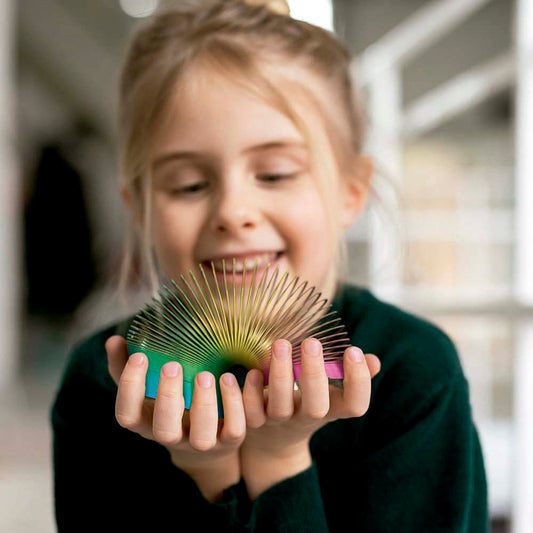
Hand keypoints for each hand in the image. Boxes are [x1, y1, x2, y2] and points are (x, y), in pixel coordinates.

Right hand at [105, 335, 245, 501]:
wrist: (206, 438)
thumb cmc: (169, 403)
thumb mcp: (146, 387)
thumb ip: (127, 366)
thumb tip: (114, 340)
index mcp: (147, 422)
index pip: (127, 415)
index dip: (129, 388)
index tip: (140, 357)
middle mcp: (172, 437)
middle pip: (164, 429)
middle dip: (167, 397)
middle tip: (173, 365)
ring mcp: (201, 442)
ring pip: (201, 435)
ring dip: (204, 404)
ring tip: (205, 374)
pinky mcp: (229, 440)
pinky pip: (234, 429)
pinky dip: (235, 404)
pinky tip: (230, 378)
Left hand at [240, 338, 379, 498]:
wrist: (273, 442)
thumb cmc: (308, 402)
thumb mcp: (332, 394)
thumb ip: (351, 376)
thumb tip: (374, 361)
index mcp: (331, 409)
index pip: (354, 405)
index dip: (358, 382)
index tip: (354, 350)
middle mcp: (307, 418)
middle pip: (316, 406)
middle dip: (314, 373)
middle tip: (312, 341)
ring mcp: (279, 422)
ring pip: (280, 406)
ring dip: (280, 374)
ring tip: (280, 343)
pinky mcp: (253, 423)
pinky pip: (251, 411)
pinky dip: (252, 391)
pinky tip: (254, 372)